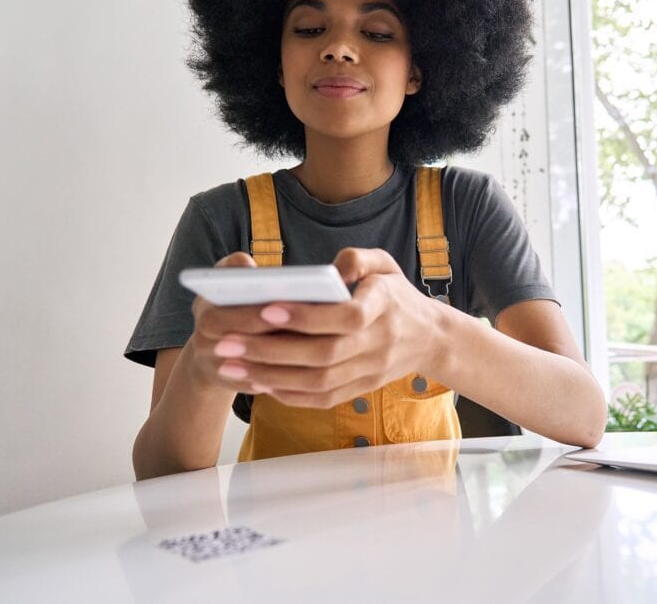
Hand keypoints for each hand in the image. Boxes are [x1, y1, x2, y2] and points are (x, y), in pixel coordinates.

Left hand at [200, 248, 447, 408]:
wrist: (429, 337)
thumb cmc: (396, 294)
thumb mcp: (386, 264)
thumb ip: (359, 258)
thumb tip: (333, 269)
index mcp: (384, 306)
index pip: (346, 317)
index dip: (306, 317)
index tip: (266, 310)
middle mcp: (378, 343)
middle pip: (323, 355)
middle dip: (271, 351)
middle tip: (227, 343)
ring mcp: (370, 371)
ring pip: (318, 382)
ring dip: (271, 377)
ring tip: (231, 366)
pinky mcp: (361, 389)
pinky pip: (323, 399)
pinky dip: (289, 395)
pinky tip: (258, 383)